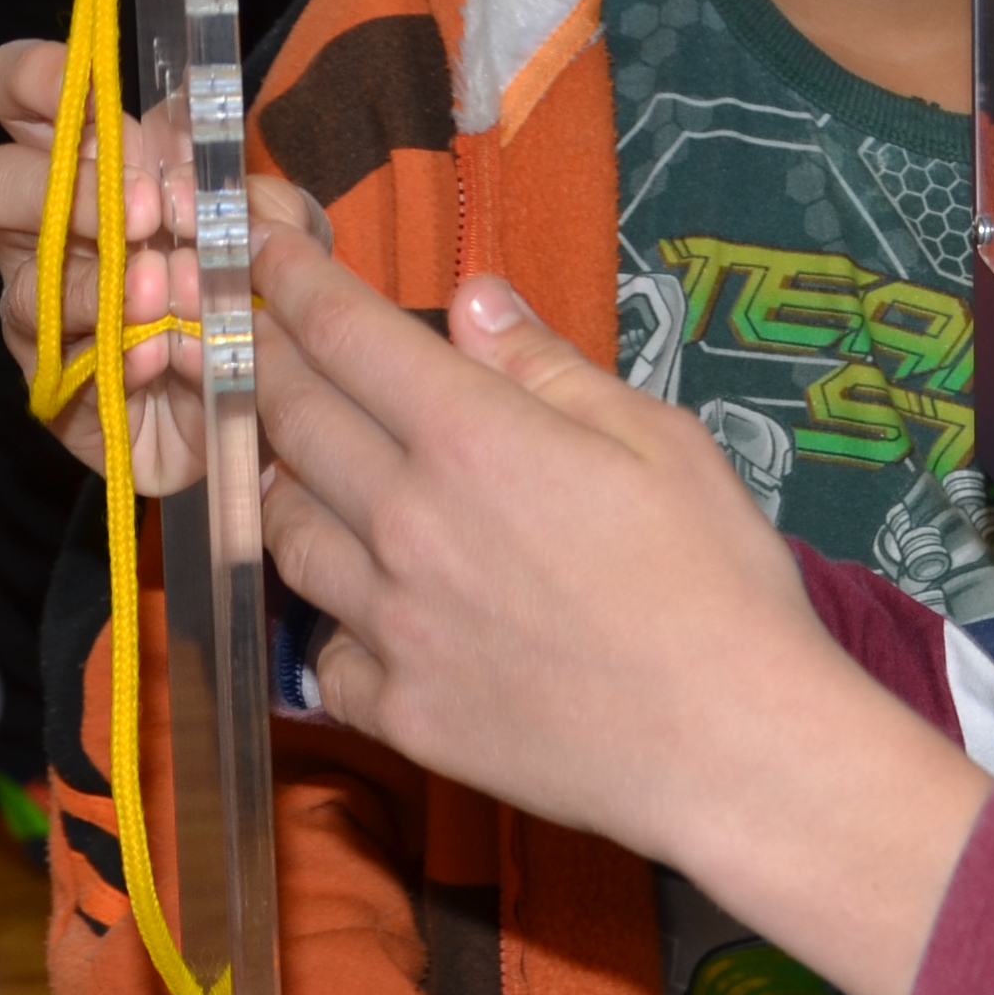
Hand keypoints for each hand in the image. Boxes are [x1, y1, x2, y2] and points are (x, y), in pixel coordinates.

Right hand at [0, 35, 321, 483]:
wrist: (266, 402)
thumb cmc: (259, 289)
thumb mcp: (282, 230)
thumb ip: (254, 195)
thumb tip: (203, 182)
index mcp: (90, 166)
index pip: (20, 96)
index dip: (33, 80)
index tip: (92, 98)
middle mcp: (46, 230)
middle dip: (71, 189)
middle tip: (148, 213)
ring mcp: (41, 309)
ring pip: (26, 283)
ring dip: (104, 284)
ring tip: (172, 293)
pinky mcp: (57, 385)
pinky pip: (63, 366)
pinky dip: (121, 355)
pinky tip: (166, 355)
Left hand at [249, 242, 988, 994]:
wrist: (733, 745)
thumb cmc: (719, 583)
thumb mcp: (660, 440)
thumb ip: (549, 368)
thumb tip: (474, 301)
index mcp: (472, 438)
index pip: (345, 334)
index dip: (290, 279)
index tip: (266, 248)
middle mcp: (405, 523)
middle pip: (291, 420)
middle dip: (264, 360)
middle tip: (261, 335)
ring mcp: (391, 624)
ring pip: (283, 532)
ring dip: (282, 484)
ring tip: (306, 467)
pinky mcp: (401, 711)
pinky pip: (323, 652)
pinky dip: (330, 620)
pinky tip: (366, 611)